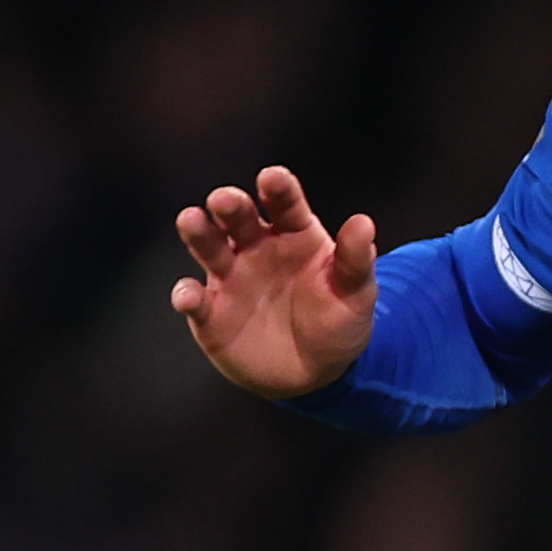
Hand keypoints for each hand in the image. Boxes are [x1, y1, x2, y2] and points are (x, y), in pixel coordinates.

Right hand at [168, 164, 380, 397]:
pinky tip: (190, 297)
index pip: (285, 205)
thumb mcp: (356, 294)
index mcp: (295, 234)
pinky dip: (188, 296)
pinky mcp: (210, 311)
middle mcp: (256, 247)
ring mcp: (229, 276)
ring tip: (191, 220)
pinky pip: (195, 300)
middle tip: (225, 200)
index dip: (278, 189)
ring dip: (198, 232)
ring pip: (209, 246)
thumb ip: (356, 260)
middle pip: (239, 218)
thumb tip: (364, 222)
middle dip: (230, 205)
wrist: (316, 372)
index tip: (273, 177)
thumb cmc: (338, 322)